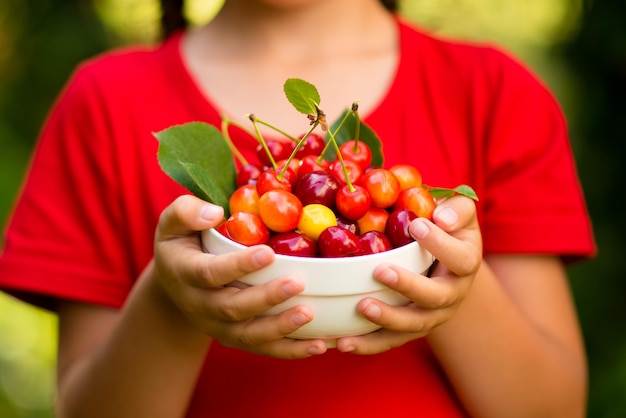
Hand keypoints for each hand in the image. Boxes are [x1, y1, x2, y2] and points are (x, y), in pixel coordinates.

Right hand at [153, 195, 327, 357]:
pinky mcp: (237, 338)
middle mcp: (201, 305)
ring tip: (309, 314)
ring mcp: (218, 326)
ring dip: (280, 328)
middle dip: (266, 298)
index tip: (268, 253)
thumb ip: (186, 211)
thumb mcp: (172, 222)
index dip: (239, 266)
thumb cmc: (182, 243)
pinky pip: (264, 349)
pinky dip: (291, 350)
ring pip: (249, 335)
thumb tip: (215, 214)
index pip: (211, 273)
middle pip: (233, 308)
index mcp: (186, 273)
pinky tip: (319, 345)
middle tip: (297, 283)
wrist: (174, 284)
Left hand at [335, 195, 481, 353]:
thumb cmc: (448, 229)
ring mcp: (433, 315)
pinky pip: (390, 341)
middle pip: (436, 297)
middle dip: (408, 285)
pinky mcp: (410, 329)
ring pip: (413, 324)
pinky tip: (342, 342)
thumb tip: (441, 217)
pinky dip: (367, 344)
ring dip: (387, 318)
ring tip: (362, 307)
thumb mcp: (459, 213)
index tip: (415, 226)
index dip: (440, 244)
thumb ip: (456, 210)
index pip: (460, 258)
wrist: (446, 264)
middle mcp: (453, 294)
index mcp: (466, 263)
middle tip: (380, 271)